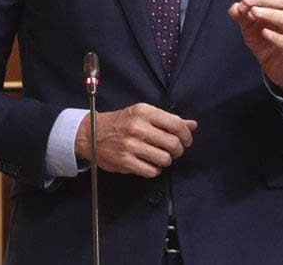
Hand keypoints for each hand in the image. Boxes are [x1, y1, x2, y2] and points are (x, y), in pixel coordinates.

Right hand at [75, 103, 196, 177]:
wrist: (90, 134)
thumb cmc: (120, 123)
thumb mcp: (142, 114)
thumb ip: (168, 119)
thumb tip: (192, 125)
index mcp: (144, 112)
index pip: (176, 124)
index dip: (186, 135)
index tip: (186, 140)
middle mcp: (137, 127)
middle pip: (173, 143)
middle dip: (178, 150)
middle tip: (173, 150)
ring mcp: (131, 145)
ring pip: (165, 159)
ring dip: (166, 160)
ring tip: (159, 156)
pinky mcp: (125, 162)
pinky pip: (152, 171)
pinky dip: (155, 170)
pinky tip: (150, 164)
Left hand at [228, 0, 282, 94]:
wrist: (278, 68)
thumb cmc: (266, 43)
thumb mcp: (249, 28)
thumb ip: (242, 16)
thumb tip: (234, 7)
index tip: (244, 1)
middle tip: (246, 1)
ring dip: (270, 14)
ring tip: (254, 13)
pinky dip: (275, 36)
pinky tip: (264, 33)